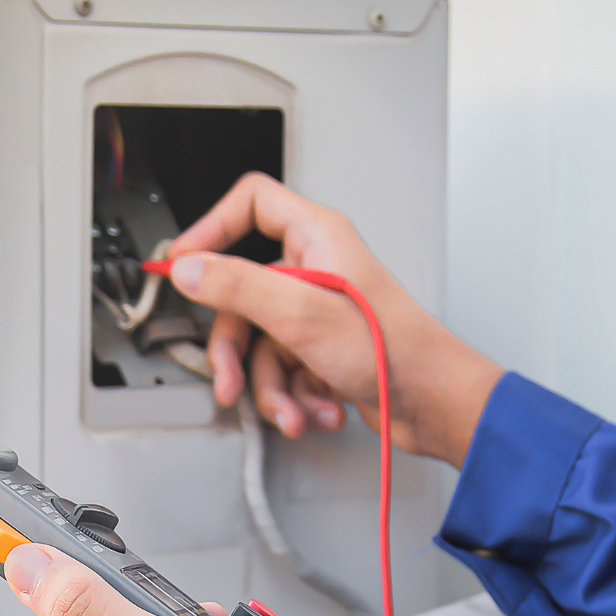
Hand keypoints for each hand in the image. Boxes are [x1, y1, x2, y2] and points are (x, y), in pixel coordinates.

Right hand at [165, 173, 502, 467]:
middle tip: (230, 380)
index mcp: (315, 239)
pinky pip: (281, 370)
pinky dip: (293, 398)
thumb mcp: (300, 313)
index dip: (211, 228)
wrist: (432, 403)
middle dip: (237, 352)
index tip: (183, 263)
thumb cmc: (392, 350)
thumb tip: (188, 268)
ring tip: (291, 410)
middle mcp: (313, 269)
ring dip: (270, 388)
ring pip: (258, 345)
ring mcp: (315, 312)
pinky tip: (315, 411)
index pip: (251, 204)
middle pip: (240, 296)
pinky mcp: (320, 350)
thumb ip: (236, 286)